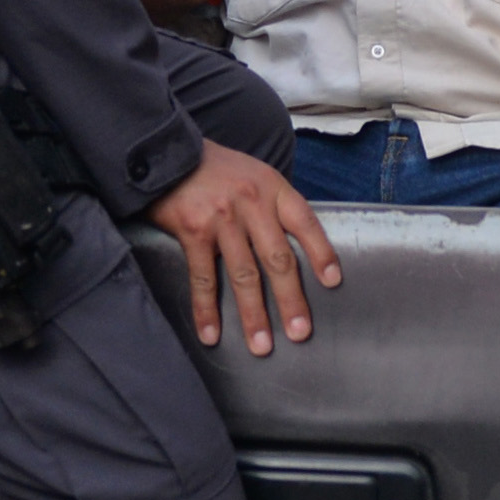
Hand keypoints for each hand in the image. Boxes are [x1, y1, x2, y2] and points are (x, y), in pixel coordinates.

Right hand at [147, 137, 337, 355]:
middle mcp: (252, 202)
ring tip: (261, 346)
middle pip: (278, 259)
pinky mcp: (193, 231)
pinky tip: (211, 334)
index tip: (333, 282)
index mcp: (272, 187)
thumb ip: (272, 205)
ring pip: (244, 275)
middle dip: (291, 300)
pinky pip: (203, 278)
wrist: (166, 153)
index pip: (306, 223)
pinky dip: (206, 310)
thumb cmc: (215, 169)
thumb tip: (293, 248)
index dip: (321, 253)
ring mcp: (222, 218)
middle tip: (300, 333)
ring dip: (253, 315)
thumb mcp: (253, 174)